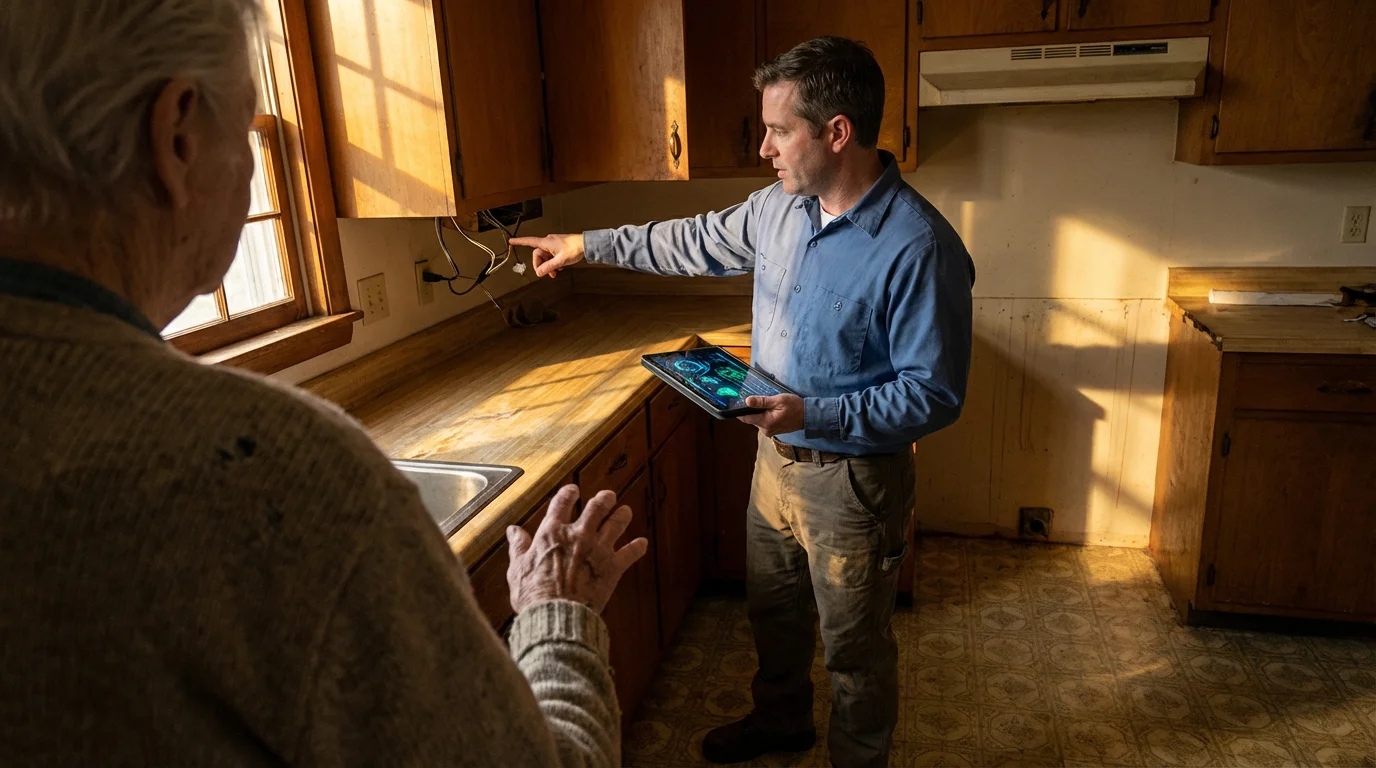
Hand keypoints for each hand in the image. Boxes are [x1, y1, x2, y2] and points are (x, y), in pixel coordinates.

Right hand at [506, 484, 647, 614]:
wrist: (556, 615)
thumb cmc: (534, 594)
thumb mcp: (517, 568)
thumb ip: (518, 547)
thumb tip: (513, 531)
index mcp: (553, 533)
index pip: (562, 503)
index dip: (569, 493)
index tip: (573, 490)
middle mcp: (578, 535)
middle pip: (596, 507)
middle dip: (604, 499)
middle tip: (608, 496)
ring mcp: (598, 549)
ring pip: (616, 523)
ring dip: (622, 515)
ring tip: (626, 511)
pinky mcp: (613, 567)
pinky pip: (631, 553)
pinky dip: (637, 547)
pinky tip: (642, 543)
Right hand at [510, 233, 585, 277]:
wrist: (586, 244)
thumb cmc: (574, 249)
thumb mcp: (560, 261)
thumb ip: (548, 267)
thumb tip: (539, 272)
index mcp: (546, 242)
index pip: (529, 241)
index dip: (519, 242)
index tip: (511, 241)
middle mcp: (548, 242)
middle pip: (538, 255)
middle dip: (541, 265)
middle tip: (547, 274)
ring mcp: (553, 245)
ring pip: (546, 257)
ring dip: (549, 266)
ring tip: (556, 272)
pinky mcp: (559, 247)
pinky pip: (551, 256)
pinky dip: (554, 263)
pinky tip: (560, 267)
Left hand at [737, 394, 804, 436]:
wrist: (808, 416)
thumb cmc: (794, 406)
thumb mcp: (778, 400)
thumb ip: (762, 402)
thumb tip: (747, 401)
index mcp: (765, 423)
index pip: (745, 418)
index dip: (740, 410)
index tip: (737, 402)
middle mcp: (765, 430)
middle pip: (751, 419)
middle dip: (751, 410)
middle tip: (755, 398)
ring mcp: (769, 431)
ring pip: (757, 420)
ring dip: (759, 412)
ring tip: (764, 403)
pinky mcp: (773, 430)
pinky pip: (764, 422)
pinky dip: (764, 416)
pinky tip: (770, 409)